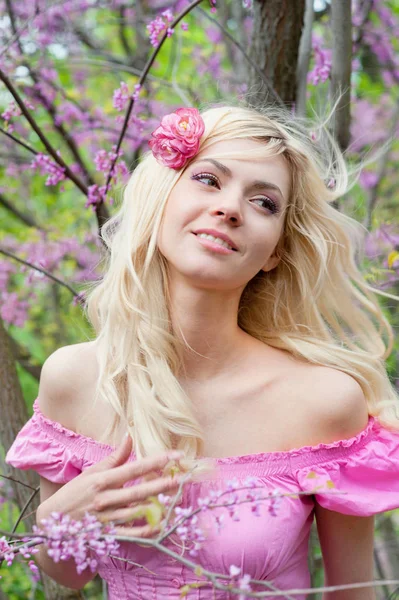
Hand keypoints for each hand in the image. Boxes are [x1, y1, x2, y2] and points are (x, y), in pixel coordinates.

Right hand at [36, 434, 186, 537]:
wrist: (52, 523)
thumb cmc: (74, 493)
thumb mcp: (92, 472)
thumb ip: (114, 457)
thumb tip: (130, 436)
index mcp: (102, 480)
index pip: (134, 468)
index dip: (156, 461)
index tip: (175, 455)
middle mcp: (105, 499)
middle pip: (139, 491)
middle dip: (163, 484)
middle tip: (183, 478)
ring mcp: (106, 518)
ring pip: (137, 512)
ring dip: (158, 506)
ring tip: (177, 499)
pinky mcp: (107, 534)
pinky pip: (130, 533)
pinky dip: (146, 530)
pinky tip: (161, 524)